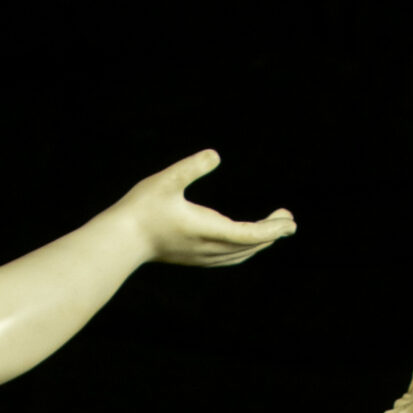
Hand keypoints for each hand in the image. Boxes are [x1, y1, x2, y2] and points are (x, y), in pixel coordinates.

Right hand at [118, 150, 294, 265]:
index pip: (249, 234)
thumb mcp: (166, 180)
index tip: (291, 222)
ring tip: (273, 229)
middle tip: (290, 220)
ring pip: (240, 254)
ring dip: (259, 243)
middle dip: (272, 233)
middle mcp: (208, 248)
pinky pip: (229, 258)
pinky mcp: (195, 258)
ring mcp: (202, 256)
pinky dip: (244, 250)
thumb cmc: (141, 209)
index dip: (272, 229)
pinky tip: (245, 244)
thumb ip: (191, 167)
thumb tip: (215, 154)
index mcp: (207, 230)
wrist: (121, 241)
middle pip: (250, 245)